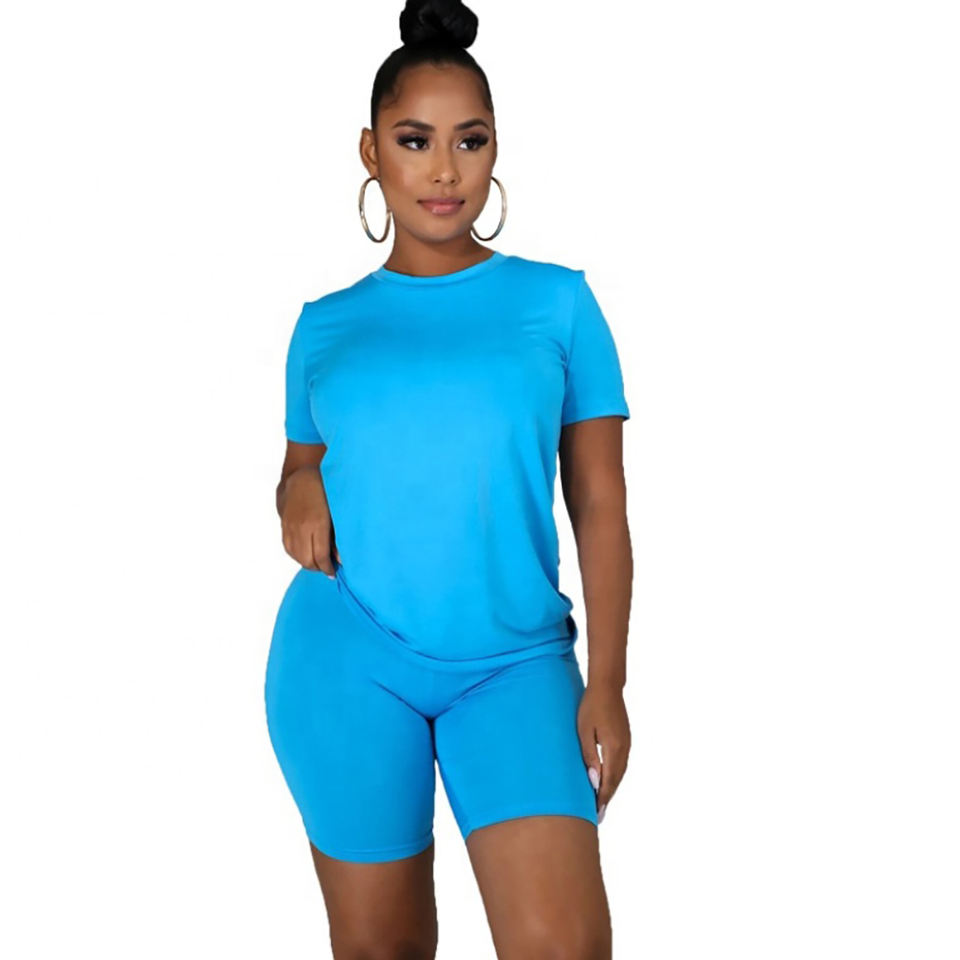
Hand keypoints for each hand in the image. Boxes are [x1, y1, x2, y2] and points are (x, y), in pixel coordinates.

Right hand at [280, 466, 339, 575]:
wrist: (301, 476)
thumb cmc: (326, 491)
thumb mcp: (337, 512)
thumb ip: (338, 536)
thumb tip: (340, 559)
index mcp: (317, 523)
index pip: (320, 556)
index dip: (327, 569)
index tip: (334, 573)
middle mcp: (301, 527)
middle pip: (307, 560)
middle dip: (318, 568)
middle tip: (328, 568)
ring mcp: (290, 527)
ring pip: (296, 556)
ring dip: (307, 563)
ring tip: (319, 562)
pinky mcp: (284, 526)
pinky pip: (288, 548)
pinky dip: (297, 555)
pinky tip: (307, 554)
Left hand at [577, 681, 630, 822]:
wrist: (607, 687)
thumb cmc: (591, 707)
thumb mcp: (584, 732)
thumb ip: (589, 756)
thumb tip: (594, 780)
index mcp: (614, 748)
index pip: (609, 780)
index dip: (602, 797)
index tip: (596, 811)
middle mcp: (624, 748)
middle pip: (617, 779)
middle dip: (608, 796)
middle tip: (599, 813)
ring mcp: (627, 743)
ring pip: (620, 772)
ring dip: (612, 786)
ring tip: (602, 800)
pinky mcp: (625, 739)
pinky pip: (621, 763)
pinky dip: (615, 775)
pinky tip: (607, 779)